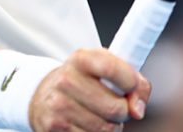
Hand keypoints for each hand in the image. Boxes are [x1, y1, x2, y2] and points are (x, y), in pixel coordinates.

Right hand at [28, 48, 149, 131]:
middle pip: (115, 108)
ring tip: (101, 116)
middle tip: (117, 107)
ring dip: (111, 127)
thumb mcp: (105, 70)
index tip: (132, 89)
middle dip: (124, 112)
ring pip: (106, 129)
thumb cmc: (84, 82)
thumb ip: (133, 82)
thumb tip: (137, 110)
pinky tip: (89, 125)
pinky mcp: (54, 127)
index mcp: (81, 59)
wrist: (44, 96)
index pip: (111, 68)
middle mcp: (66, 79)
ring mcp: (58, 105)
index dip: (131, 82)